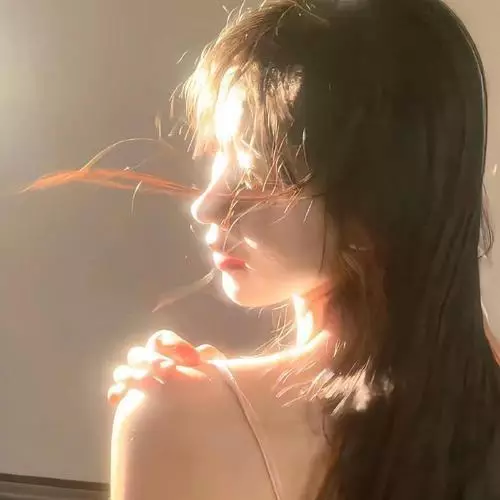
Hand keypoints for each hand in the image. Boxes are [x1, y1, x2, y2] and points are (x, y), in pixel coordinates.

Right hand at [107, 330, 224, 404]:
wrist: (204, 413)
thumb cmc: (209, 385)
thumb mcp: (215, 371)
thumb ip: (212, 359)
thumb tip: (203, 351)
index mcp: (167, 352)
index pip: (161, 339)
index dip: (174, 345)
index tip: (194, 359)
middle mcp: (149, 363)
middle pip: (139, 354)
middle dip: (152, 361)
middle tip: (169, 370)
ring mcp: (138, 380)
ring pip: (124, 371)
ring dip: (132, 375)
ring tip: (146, 383)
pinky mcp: (131, 400)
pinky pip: (118, 392)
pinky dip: (117, 392)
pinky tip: (119, 399)